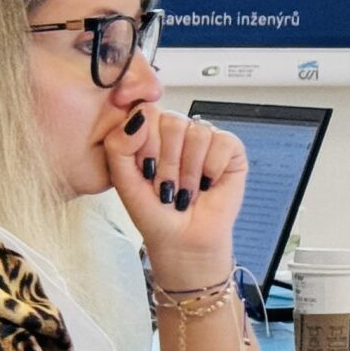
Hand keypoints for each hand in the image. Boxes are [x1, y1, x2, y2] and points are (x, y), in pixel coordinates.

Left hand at [99, 107, 245, 286]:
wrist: (182, 239)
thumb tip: (140, 115)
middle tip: (167, 185)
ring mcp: (207, 138)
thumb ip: (118, 146)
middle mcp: (180, 131)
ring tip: (187, 189)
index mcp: (152, 132)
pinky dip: (212, 168)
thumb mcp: (123, 180)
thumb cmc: (153, 212)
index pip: (149, 111)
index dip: (146, 142)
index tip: (145, 169)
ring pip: (199, 133)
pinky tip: (208, 183)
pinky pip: (223, 142)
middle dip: (168, 162)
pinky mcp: (231, 149)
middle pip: (174, 121)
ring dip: (190, 171)